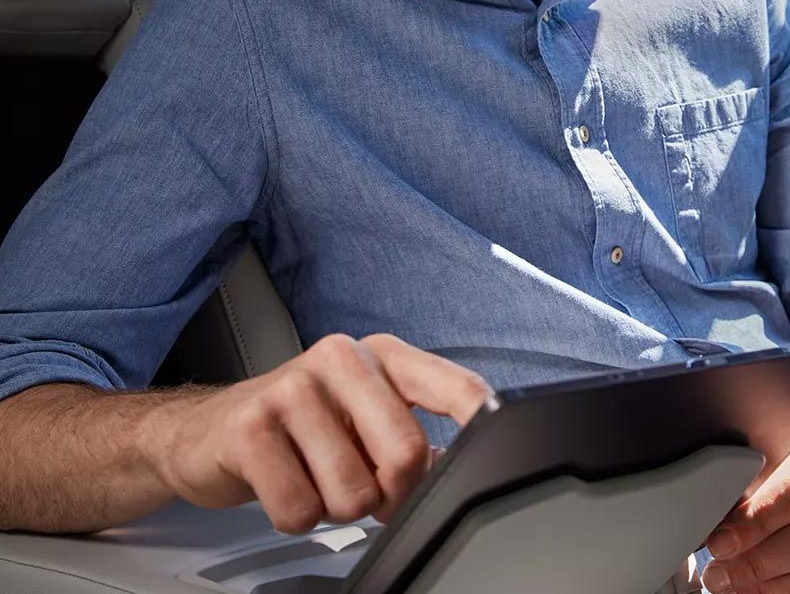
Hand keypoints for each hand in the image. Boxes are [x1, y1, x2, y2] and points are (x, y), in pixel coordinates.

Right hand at [141, 333, 491, 532]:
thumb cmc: (300, 427)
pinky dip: (295, 516)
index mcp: (382, 355)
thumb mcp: (363, 418)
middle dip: (391, 494)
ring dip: (335, 507)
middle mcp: (342, 357)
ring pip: (352, 492)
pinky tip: (281, 482)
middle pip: (406, 453)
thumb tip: (462, 466)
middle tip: (364, 487)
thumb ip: (414, 435)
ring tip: (314, 475)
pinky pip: (300, 508)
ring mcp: (294, 387)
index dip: (482, 420)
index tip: (501, 447)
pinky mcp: (251, 426)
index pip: (452, 386)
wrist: (207, 430)